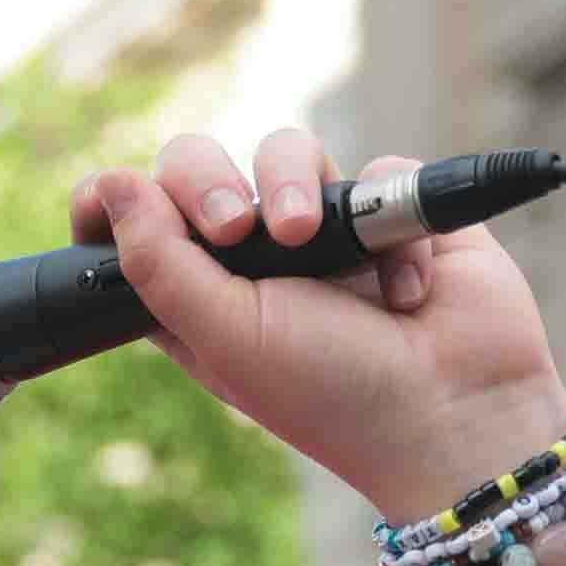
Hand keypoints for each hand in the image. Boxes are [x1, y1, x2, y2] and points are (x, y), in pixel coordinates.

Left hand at [72, 128, 565, 514]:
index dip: (112, 203)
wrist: (459, 414)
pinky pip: (377, 170)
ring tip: (311, 237)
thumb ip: (159, 265)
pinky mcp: (396, 213)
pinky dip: (391, 224)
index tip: (106, 200)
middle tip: (233, 225)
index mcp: (200, 298)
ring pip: (286, 151)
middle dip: (205, 180)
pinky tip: (403, 288)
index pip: (134, 226)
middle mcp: (257, 259)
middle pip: (198, 166)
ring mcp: (328, 232)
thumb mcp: (229, 338)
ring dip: (290, 182)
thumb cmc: (337, 395)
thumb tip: (109, 184)